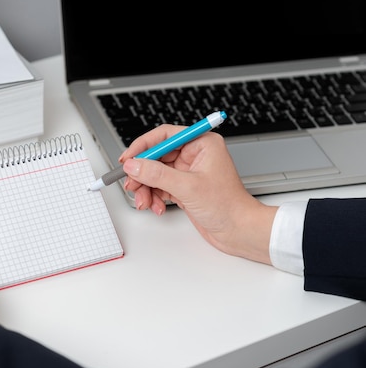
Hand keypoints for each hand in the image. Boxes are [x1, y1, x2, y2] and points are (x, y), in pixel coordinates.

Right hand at [120, 125, 276, 264]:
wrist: (239, 231)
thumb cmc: (228, 206)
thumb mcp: (188, 187)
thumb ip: (157, 174)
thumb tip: (134, 165)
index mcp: (201, 144)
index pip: (164, 136)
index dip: (143, 146)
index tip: (128, 158)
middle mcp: (194, 155)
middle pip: (156, 156)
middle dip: (142, 173)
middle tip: (131, 184)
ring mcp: (188, 172)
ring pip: (154, 173)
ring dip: (146, 188)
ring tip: (144, 201)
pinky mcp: (183, 187)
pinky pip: (159, 186)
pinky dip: (154, 197)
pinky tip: (156, 206)